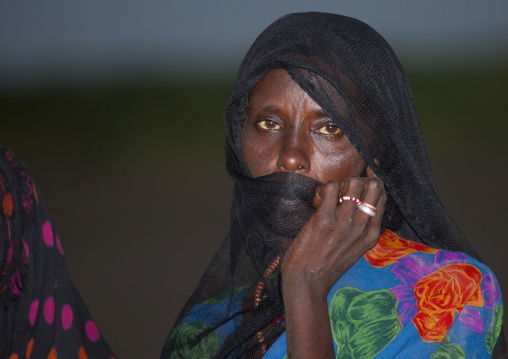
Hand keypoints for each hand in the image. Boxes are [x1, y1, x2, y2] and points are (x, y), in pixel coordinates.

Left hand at [281, 166, 386, 297]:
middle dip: (358, 180)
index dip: (369, 186)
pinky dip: (323, 188)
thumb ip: (359, 230)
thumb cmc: (326, 266)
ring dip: (340, 183)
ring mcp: (344, 222)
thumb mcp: (354, 250)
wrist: (307, 283)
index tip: (354, 190)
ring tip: (330, 195)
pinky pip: (330, 188)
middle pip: (374, 185)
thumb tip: (356, 204)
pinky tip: (318, 200)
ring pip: (353, 183)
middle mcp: (362, 227)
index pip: (382, 197)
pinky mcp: (324, 219)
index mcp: (371, 235)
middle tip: (342, 191)